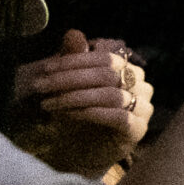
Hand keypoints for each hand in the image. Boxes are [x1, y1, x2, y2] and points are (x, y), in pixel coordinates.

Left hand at [11, 30, 151, 175]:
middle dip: (70, 78)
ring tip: (48, 103)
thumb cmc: (78, 115)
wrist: (81, 152)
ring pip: (111, 94)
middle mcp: (142, 85)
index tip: (46, 68)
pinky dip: (89, 113)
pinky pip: (117, 116)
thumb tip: (74, 32)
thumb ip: (75, 59)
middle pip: (108, 73)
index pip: (107, 56)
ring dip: (74, 97)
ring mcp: (143, 108)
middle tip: (40, 85)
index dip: (76, 60)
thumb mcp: (70, 85)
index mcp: (129, 69)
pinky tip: (66, 115)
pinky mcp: (138, 129)